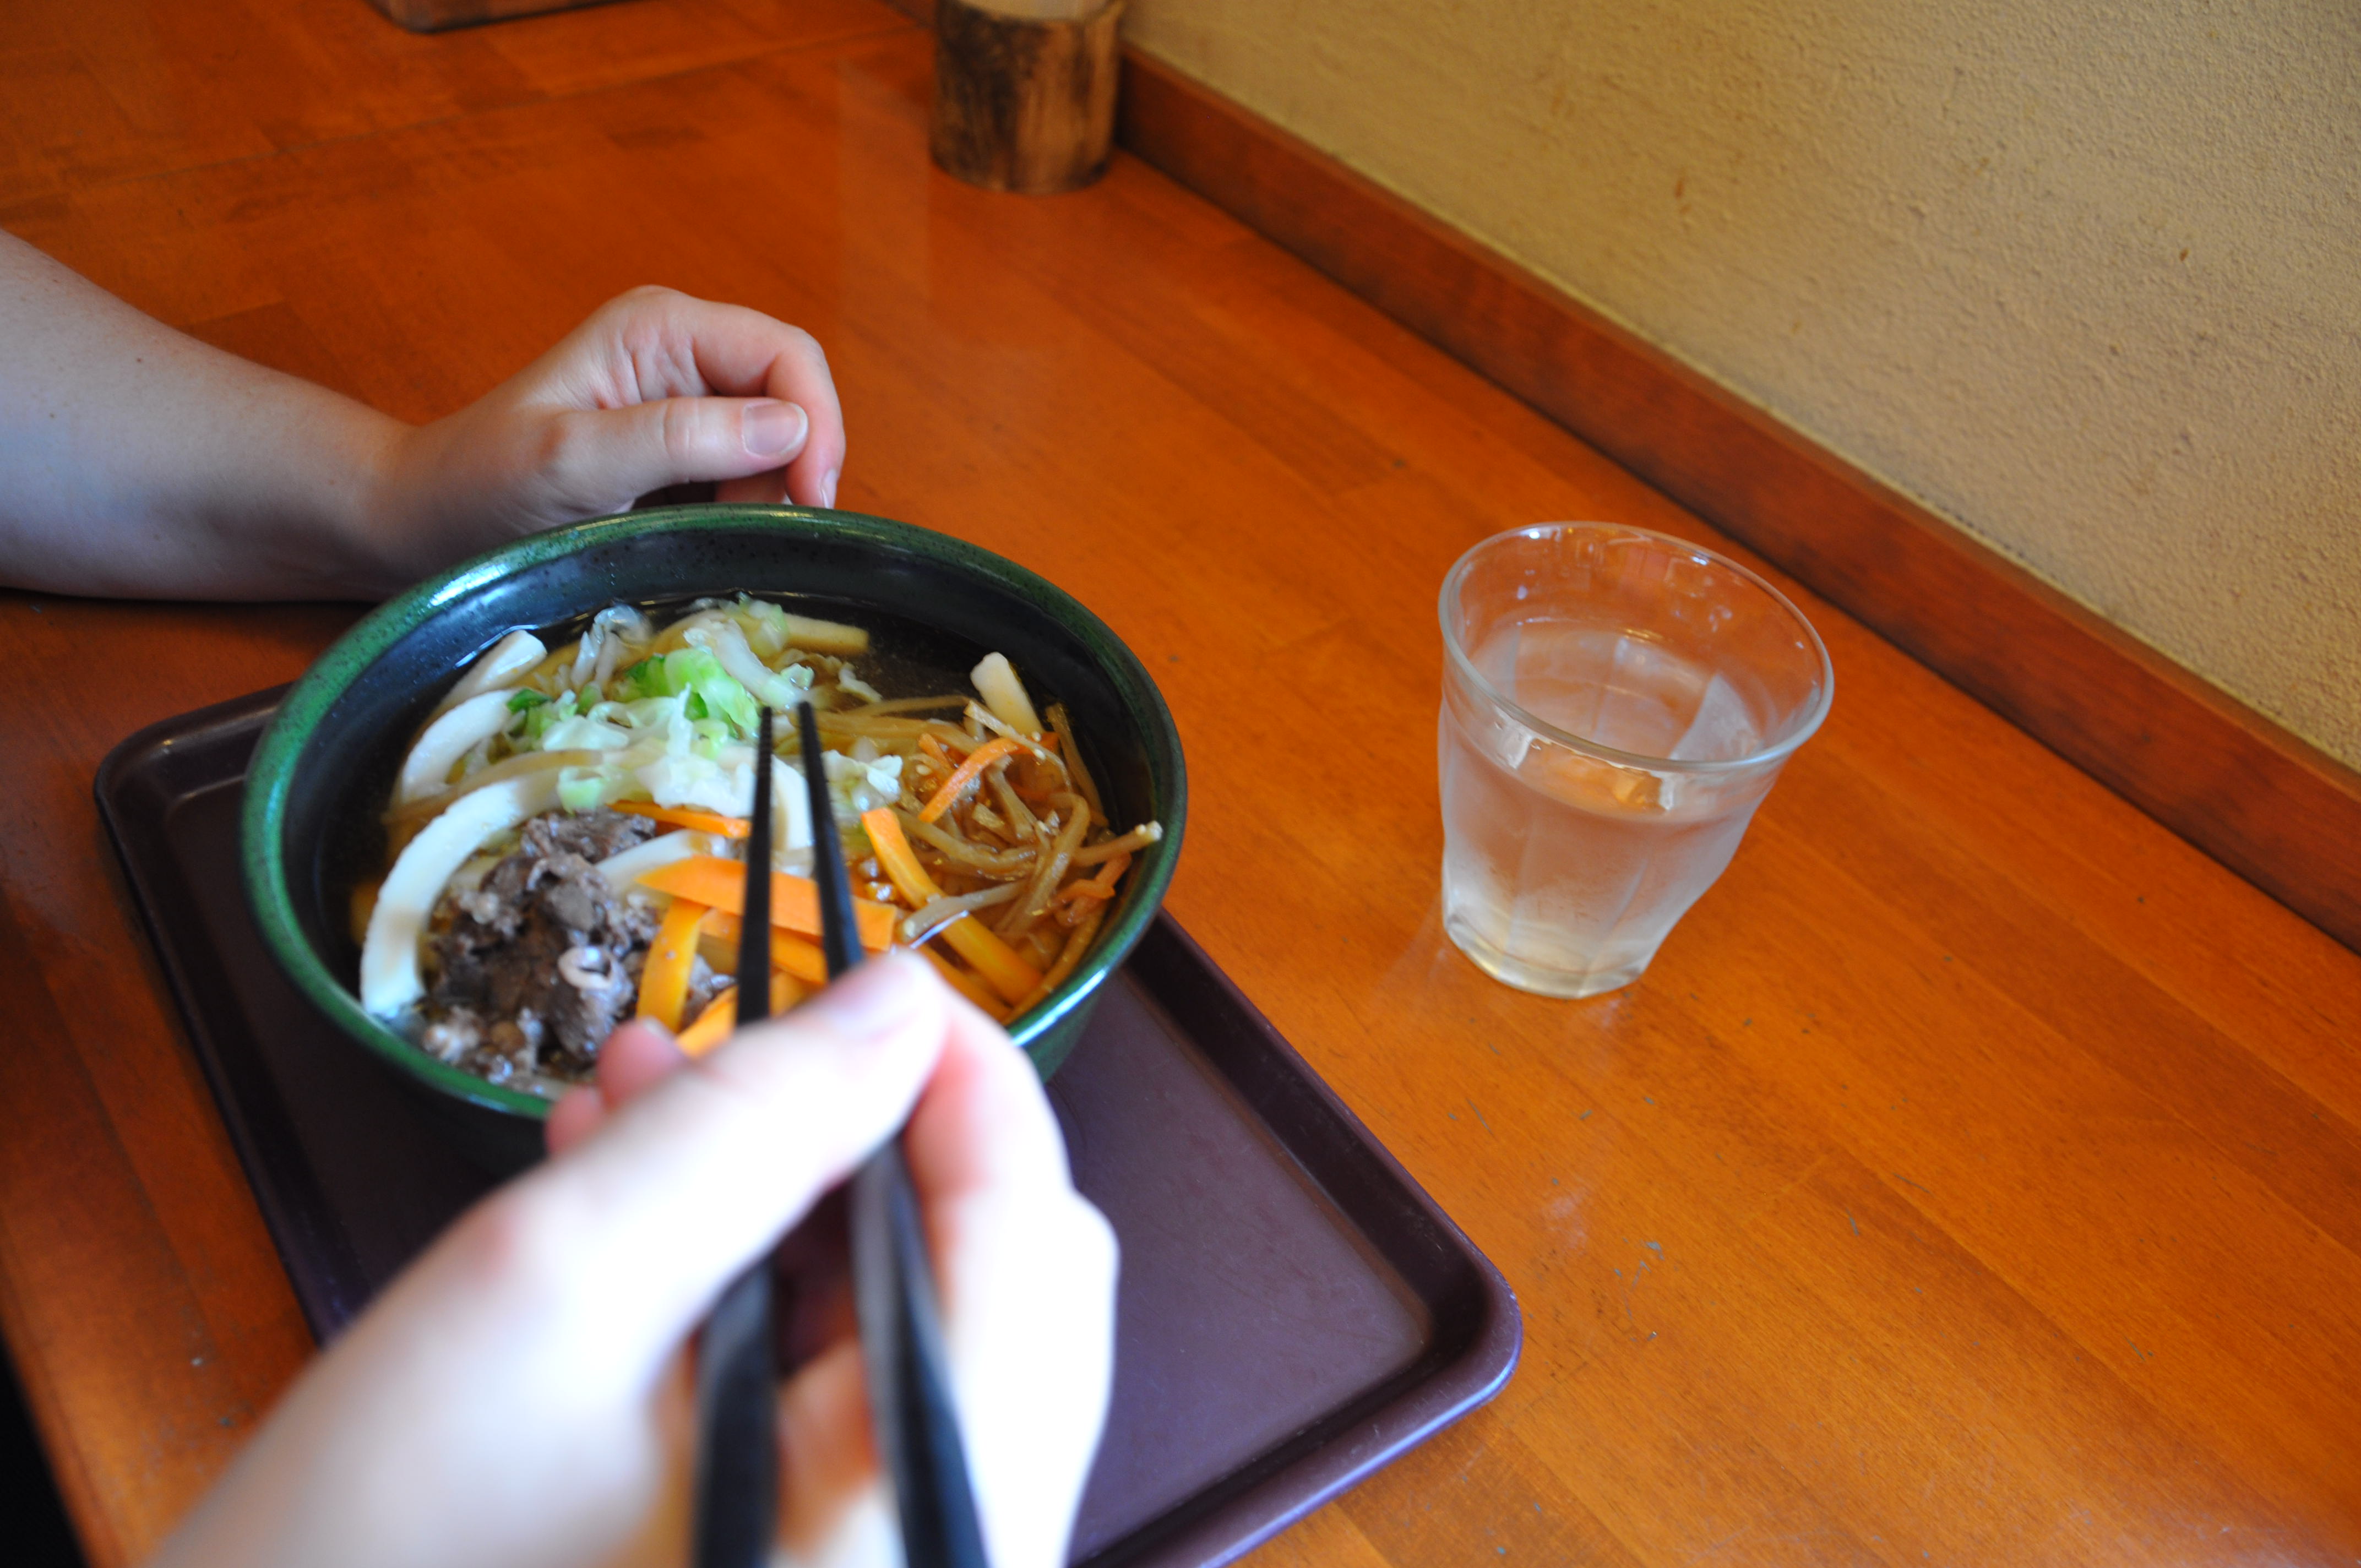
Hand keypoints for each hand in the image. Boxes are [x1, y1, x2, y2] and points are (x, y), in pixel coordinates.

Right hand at [150, 954, 1116, 1567]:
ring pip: (913, 1328)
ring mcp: (893, 1565)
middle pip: (1000, 1282)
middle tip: (726, 1052)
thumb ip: (747, 1129)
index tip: (878, 976)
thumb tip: (900, 1005)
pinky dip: (763, 1299)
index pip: (1033, 1235)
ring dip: (788, 1205)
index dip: (967, 1074)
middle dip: (856, 1138)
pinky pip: (850, 1403)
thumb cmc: (366, 1563)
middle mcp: (952, 1551)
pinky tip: (646, 1219)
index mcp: (918, 1513)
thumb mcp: (550, 1294)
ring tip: (641, 1112)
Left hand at [362, 286, 849, 588]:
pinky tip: (702, 541)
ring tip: (707, 540)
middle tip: (758, 534)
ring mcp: (686, 404)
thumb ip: (678, 438)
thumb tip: (789, 429)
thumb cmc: (479, 485)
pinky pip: (751, 479)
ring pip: (781, 445)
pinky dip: (746, 516)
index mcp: (661, 328)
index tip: (809, 501)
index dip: (816, 423)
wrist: (424, 523)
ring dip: (769, 499)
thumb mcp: (573, 461)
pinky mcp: (684, 454)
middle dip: (796, 467)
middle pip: (794, 398)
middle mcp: (684, 355)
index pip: (787, 354)